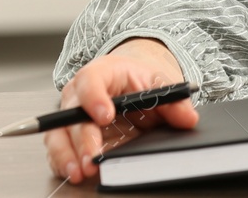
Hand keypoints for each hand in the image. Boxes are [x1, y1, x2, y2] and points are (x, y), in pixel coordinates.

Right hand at [45, 37, 198, 184]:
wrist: (129, 81)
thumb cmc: (138, 80)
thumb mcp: (159, 82)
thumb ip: (173, 100)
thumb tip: (189, 118)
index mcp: (101, 73)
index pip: (91, 81)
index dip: (95, 98)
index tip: (106, 116)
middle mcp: (78, 94)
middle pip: (72, 114)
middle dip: (82, 138)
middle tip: (94, 157)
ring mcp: (69, 116)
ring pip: (59, 134)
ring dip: (67, 155)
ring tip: (80, 172)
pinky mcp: (68, 136)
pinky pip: (58, 150)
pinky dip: (64, 163)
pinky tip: (73, 173)